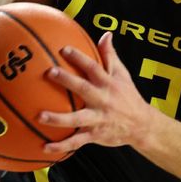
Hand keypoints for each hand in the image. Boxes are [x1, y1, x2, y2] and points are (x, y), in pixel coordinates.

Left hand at [38, 32, 152, 152]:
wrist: (141, 125)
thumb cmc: (128, 96)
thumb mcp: (122, 74)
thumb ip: (110, 55)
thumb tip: (106, 34)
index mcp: (108, 83)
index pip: (93, 67)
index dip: (79, 58)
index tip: (63, 49)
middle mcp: (103, 100)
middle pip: (83, 89)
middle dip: (66, 81)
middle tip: (49, 73)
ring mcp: (98, 118)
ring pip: (77, 119)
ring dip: (58, 119)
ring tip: (40, 116)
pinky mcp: (95, 135)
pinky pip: (76, 142)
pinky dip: (61, 146)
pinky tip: (44, 147)